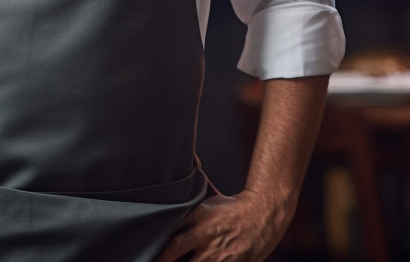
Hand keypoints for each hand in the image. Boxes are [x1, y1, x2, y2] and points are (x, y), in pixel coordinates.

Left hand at [153, 189, 289, 261]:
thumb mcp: (212, 195)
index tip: (144, 242)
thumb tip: (188, 157)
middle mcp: (206, 234)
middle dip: (161, 258)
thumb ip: (195, 184)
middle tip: (149, 260)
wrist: (265, 215)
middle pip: (175, 249)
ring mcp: (217, 253)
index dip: (155, 236)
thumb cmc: (233, 207)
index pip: (171, 226)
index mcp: (199, 215)